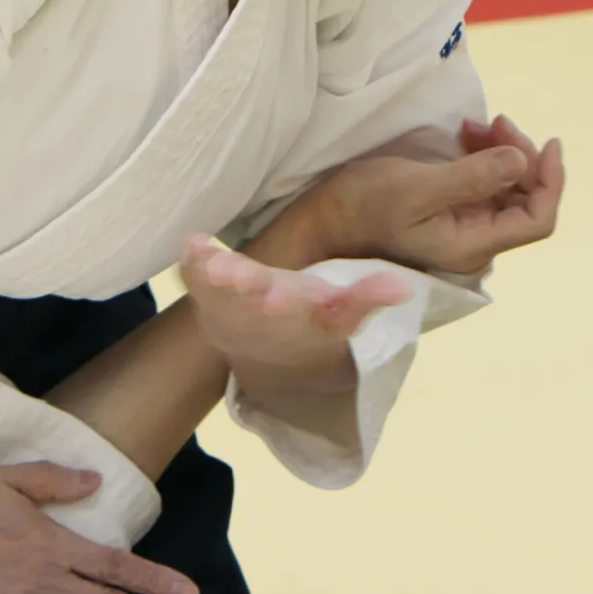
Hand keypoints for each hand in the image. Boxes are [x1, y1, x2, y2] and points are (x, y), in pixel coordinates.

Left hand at [180, 237, 411, 395]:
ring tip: (213, 262)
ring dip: (218, 277)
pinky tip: (192, 242)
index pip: (309, 315)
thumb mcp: (340, 316)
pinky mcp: (204, 294)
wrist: (263, 352)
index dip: (298, 305)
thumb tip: (402, 287)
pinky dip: (190, 264)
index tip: (295, 298)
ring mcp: (228, 308)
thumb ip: (368, 298)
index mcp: (302, 320)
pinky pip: (193, 279)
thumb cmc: (308, 322)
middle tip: (248, 281)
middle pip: (259, 304)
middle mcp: (263, 316)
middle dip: (253, 290)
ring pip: (222, 294)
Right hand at [305, 115, 564, 275]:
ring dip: (500, 152)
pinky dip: (482, 157)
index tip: (547, 141)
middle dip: (520, 156)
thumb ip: (471, 177)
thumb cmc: (361, 207)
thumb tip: (521, 161)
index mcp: (471, 246)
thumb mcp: (415, 187)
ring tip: (476, 125)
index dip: (550, 181)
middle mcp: (473, 243)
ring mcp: (461, 229)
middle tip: (495, 120)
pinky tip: (465, 136)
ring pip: (505, 190)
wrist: (321, 222)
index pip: (536, 220)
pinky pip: (483, 186)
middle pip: (524, 200)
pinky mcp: (447, 215)